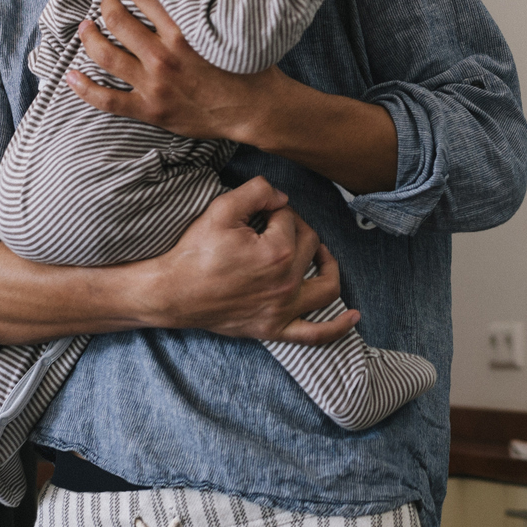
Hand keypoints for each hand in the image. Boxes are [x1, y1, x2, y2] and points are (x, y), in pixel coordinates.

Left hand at [66, 0, 281, 142]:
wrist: (255, 109)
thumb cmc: (248, 68)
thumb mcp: (230, 28)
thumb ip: (207, 9)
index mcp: (181, 32)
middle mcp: (162, 56)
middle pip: (117, 22)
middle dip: (105, 5)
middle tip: (104, 0)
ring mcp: (153, 84)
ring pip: (106, 55)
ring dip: (89, 38)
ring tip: (84, 28)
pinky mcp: (149, 109)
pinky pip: (107, 99)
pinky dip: (85, 88)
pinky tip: (71, 76)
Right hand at [145, 176, 358, 344]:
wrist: (172, 293)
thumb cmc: (194, 253)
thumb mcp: (220, 210)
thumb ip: (256, 192)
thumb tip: (282, 197)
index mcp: (277, 251)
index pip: (291, 220)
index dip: (276, 210)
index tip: (260, 212)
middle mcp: (286, 282)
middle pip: (310, 245)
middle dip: (297, 229)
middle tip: (275, 225)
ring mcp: (283, 308)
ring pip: (326, 286)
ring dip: (329, 266)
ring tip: (321, 256)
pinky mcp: (275, 328)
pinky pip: (315, 334)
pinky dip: (338, 327)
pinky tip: (353, 317)